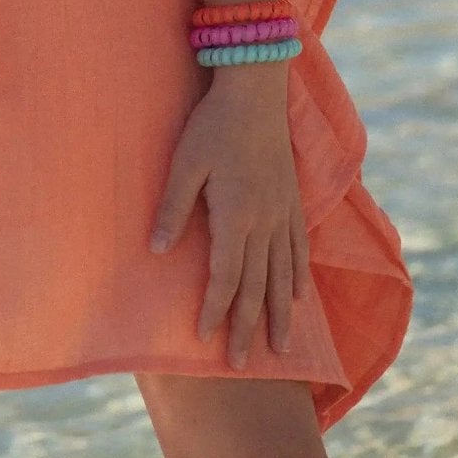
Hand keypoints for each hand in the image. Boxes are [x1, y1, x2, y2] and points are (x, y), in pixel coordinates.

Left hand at [148, 75, 311, 365]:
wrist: (256, 91)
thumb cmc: (212, 125)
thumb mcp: (183, 163)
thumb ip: (173, 207)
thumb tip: (158, 250)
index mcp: (236, 217)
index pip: (224, 277)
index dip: (215, 310)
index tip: (206, 339)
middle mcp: (265, 223)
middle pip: (256, 287)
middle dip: (247, 327)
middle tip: (242, 366)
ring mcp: (284, 214)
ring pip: (283, 276)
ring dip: (279, 314)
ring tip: (280, 348)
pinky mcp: (293, 201)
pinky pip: (299, 250)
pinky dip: (298, 279)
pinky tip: (298, 298)